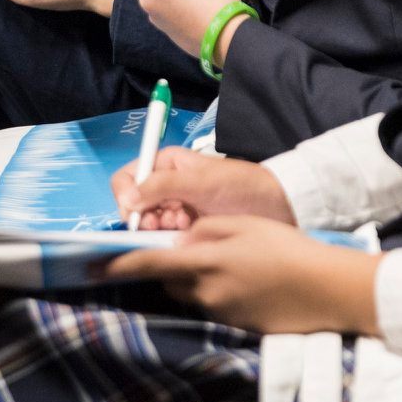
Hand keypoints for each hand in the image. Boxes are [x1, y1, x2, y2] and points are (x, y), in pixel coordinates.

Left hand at [106, 215, 381, 334]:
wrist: (325, 289)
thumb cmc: (285, 248)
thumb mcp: (242, 225)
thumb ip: (204, 233)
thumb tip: (178, 243)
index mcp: (203, 263)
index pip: (148, 264)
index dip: (116, 265)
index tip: (89, 266)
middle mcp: (204, 293)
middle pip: (169, 281)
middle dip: (172, 267)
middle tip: (196, 249)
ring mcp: (219, 314)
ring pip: (190, 294)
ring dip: (196, 279)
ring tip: (233, 263)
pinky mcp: (234, 327)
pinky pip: (212, 306)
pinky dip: (217, 292)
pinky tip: (246, 282)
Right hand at [110, 145, 293, 230]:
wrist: (276, 207)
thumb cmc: (240, 186)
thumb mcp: (201, 181)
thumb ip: (162, 186)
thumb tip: (128, 199)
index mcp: (166, 164)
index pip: (128, 177)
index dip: (125, 195)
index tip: (135, 213)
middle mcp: (166, 185)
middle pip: (134, 204)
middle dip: (144, 216)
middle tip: (163, 224)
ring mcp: (176, 208)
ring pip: (148, 223)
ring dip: (160, 227)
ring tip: (183, 226)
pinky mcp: (186, 229)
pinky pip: (165, 236)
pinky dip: (171, 237)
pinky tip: (189, 234)